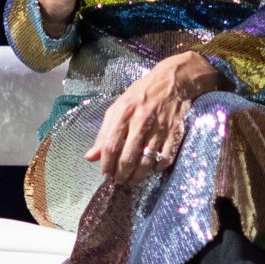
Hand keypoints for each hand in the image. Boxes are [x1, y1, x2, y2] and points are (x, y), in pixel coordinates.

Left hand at [85, 52, 225, 182]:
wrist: (172, 82)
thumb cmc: (140, 95)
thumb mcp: (117, 108)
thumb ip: (103, 133)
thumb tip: (90, 157)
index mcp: (123, 113)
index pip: (110, 146)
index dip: (106, 165)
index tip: (106, 174)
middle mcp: (141, 121)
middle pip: (127, 158)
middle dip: (121, 175)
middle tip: (119, 181)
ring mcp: (159, 129)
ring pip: (146, 162)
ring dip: (137, 176)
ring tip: (132, 179)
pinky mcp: (175, 134)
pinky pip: (165, 160)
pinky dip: (157, 169)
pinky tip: (151, 169)